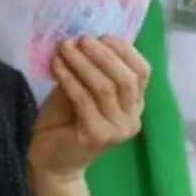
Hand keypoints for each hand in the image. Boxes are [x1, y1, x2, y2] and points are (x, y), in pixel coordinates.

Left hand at [29, 36, 150, 179]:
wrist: (53, 160)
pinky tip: (56, 65)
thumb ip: (91, 69)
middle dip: (103, 54)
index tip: (101, 35)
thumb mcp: (84, 88)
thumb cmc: (67, 120)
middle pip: (126, 79)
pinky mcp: (96, 137)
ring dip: (82, 63)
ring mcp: (117, 131)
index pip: (142, 72)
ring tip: (64, 47)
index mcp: (135, 104)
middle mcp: (132, 118)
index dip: (124, 50)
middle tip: (81, 39)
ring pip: (105, 88)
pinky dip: (69, 78)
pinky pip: (84, 100)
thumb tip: (85, 37)